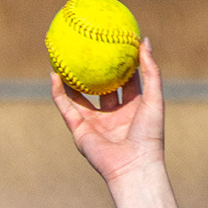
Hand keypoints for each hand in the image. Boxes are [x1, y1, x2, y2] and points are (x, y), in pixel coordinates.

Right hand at [50, 34, 166, 184]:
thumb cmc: (149, 135)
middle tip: (89, 46)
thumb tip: (143, 41)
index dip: (123, 63)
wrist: (134, 166)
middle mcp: (113, 115)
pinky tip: (53, 74)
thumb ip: (151, 71)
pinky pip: (66, 107)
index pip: (128, 81)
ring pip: (80, 96)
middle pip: (103, 87)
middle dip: (96, 70)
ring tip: (62, 57)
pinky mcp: (80, 130)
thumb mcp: (154, 99)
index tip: (117, 42)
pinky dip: (58, 92)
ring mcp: (96, 123)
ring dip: (71, 79)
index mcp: (133, 109)